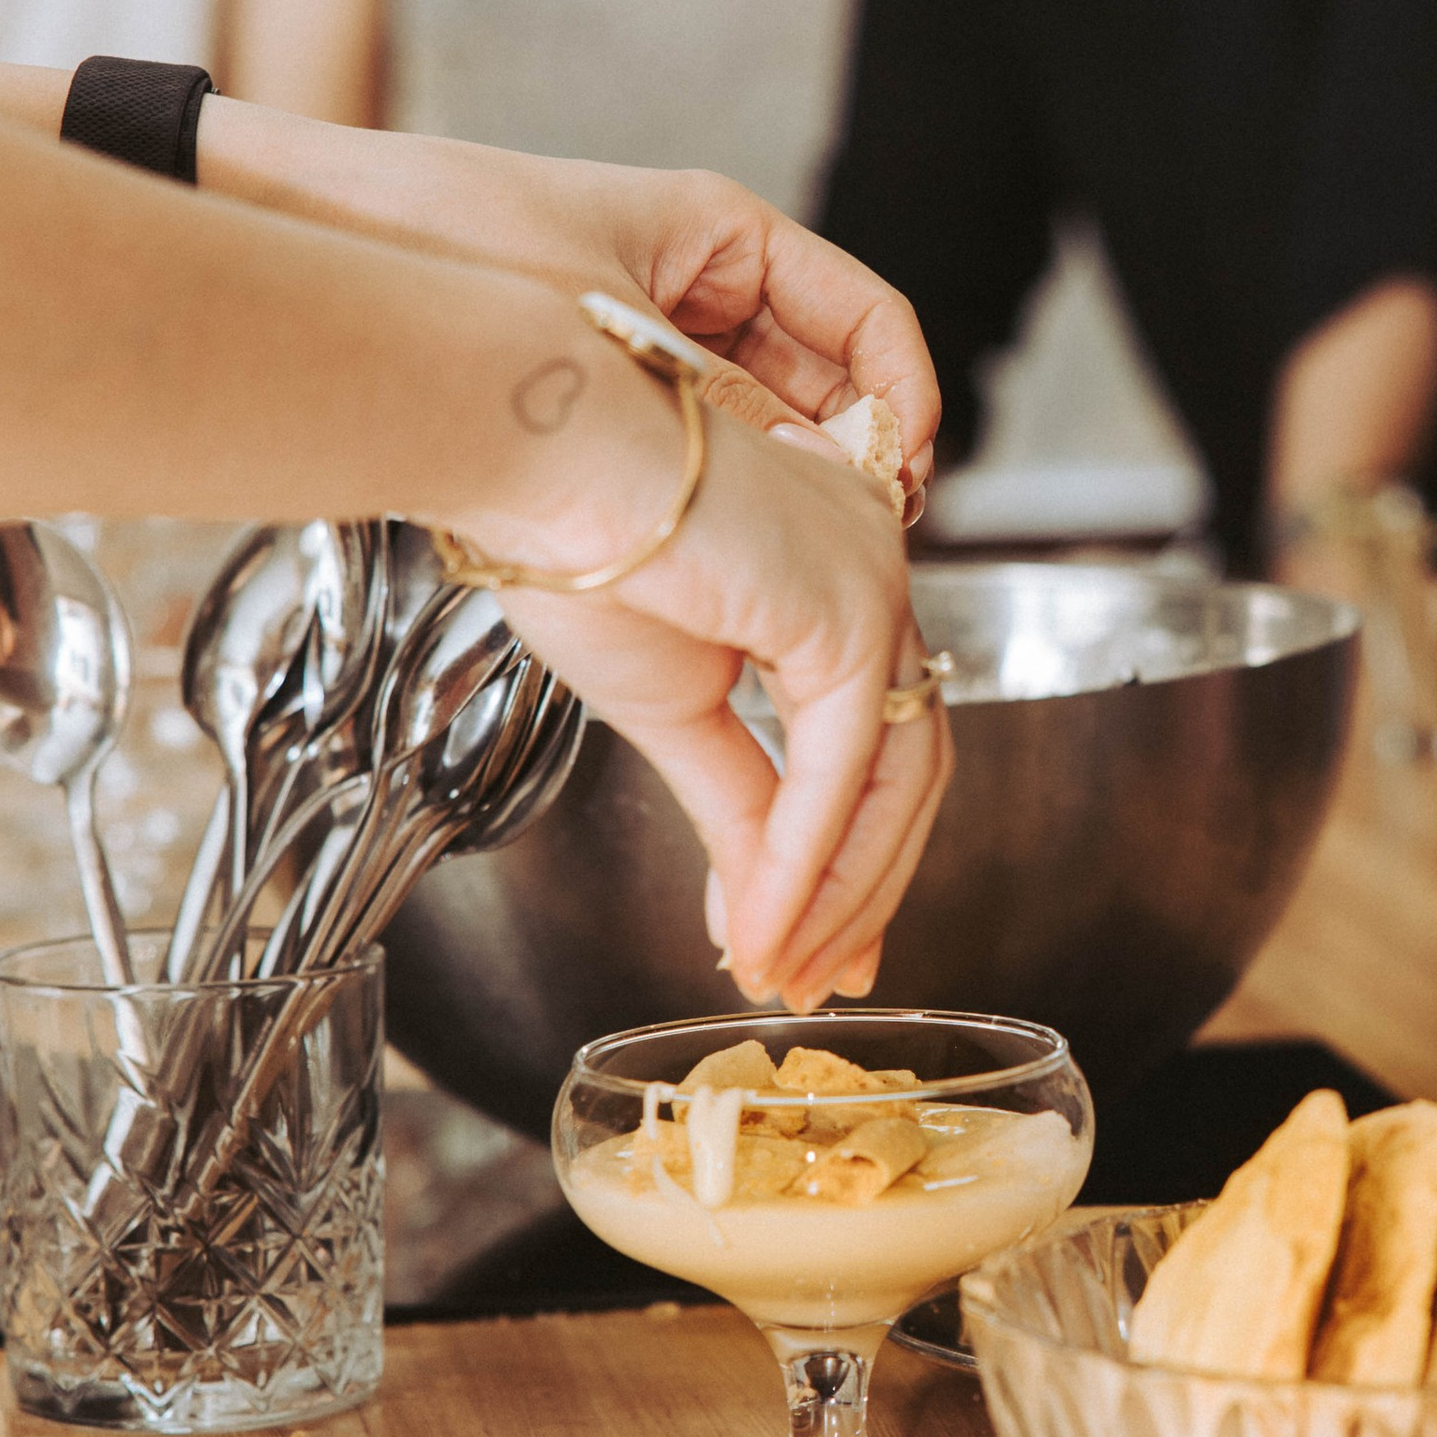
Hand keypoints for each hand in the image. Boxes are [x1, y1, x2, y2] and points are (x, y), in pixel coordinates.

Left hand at [202, 113, 941, 491]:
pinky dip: (716, 495)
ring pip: (766, 426)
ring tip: (788, 554)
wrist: (311, 227)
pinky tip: (710, 542)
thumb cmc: (440, 230)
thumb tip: (811, 485)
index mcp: (722, 232)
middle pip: (827, 384)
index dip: (903, 396)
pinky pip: (695, 447)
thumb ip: (718, 408)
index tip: (899, 468)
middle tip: (859, 538)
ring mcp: (653, 338)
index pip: (866, 317)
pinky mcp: (603, 388)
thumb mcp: (607, 329)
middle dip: (849, 462)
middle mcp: (699, 284)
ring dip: (785, 490)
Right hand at [483, 405, 951, 1014]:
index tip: (808, 941)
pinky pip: (840, 768)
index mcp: (829, 577)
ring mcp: (873, 585)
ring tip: (779, 969)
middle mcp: (871, 572)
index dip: (850, 855)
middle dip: (863, 890)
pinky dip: (804, 860)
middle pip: (908, 767)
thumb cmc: (571, 538)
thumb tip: (759, 904)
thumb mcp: (669, 703)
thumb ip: (735, 799)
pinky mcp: (849, 611)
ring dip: (836, 893)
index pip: (874, 741)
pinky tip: (761, 926)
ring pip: (896, 778)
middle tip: (819, 977)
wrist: (529, 458)